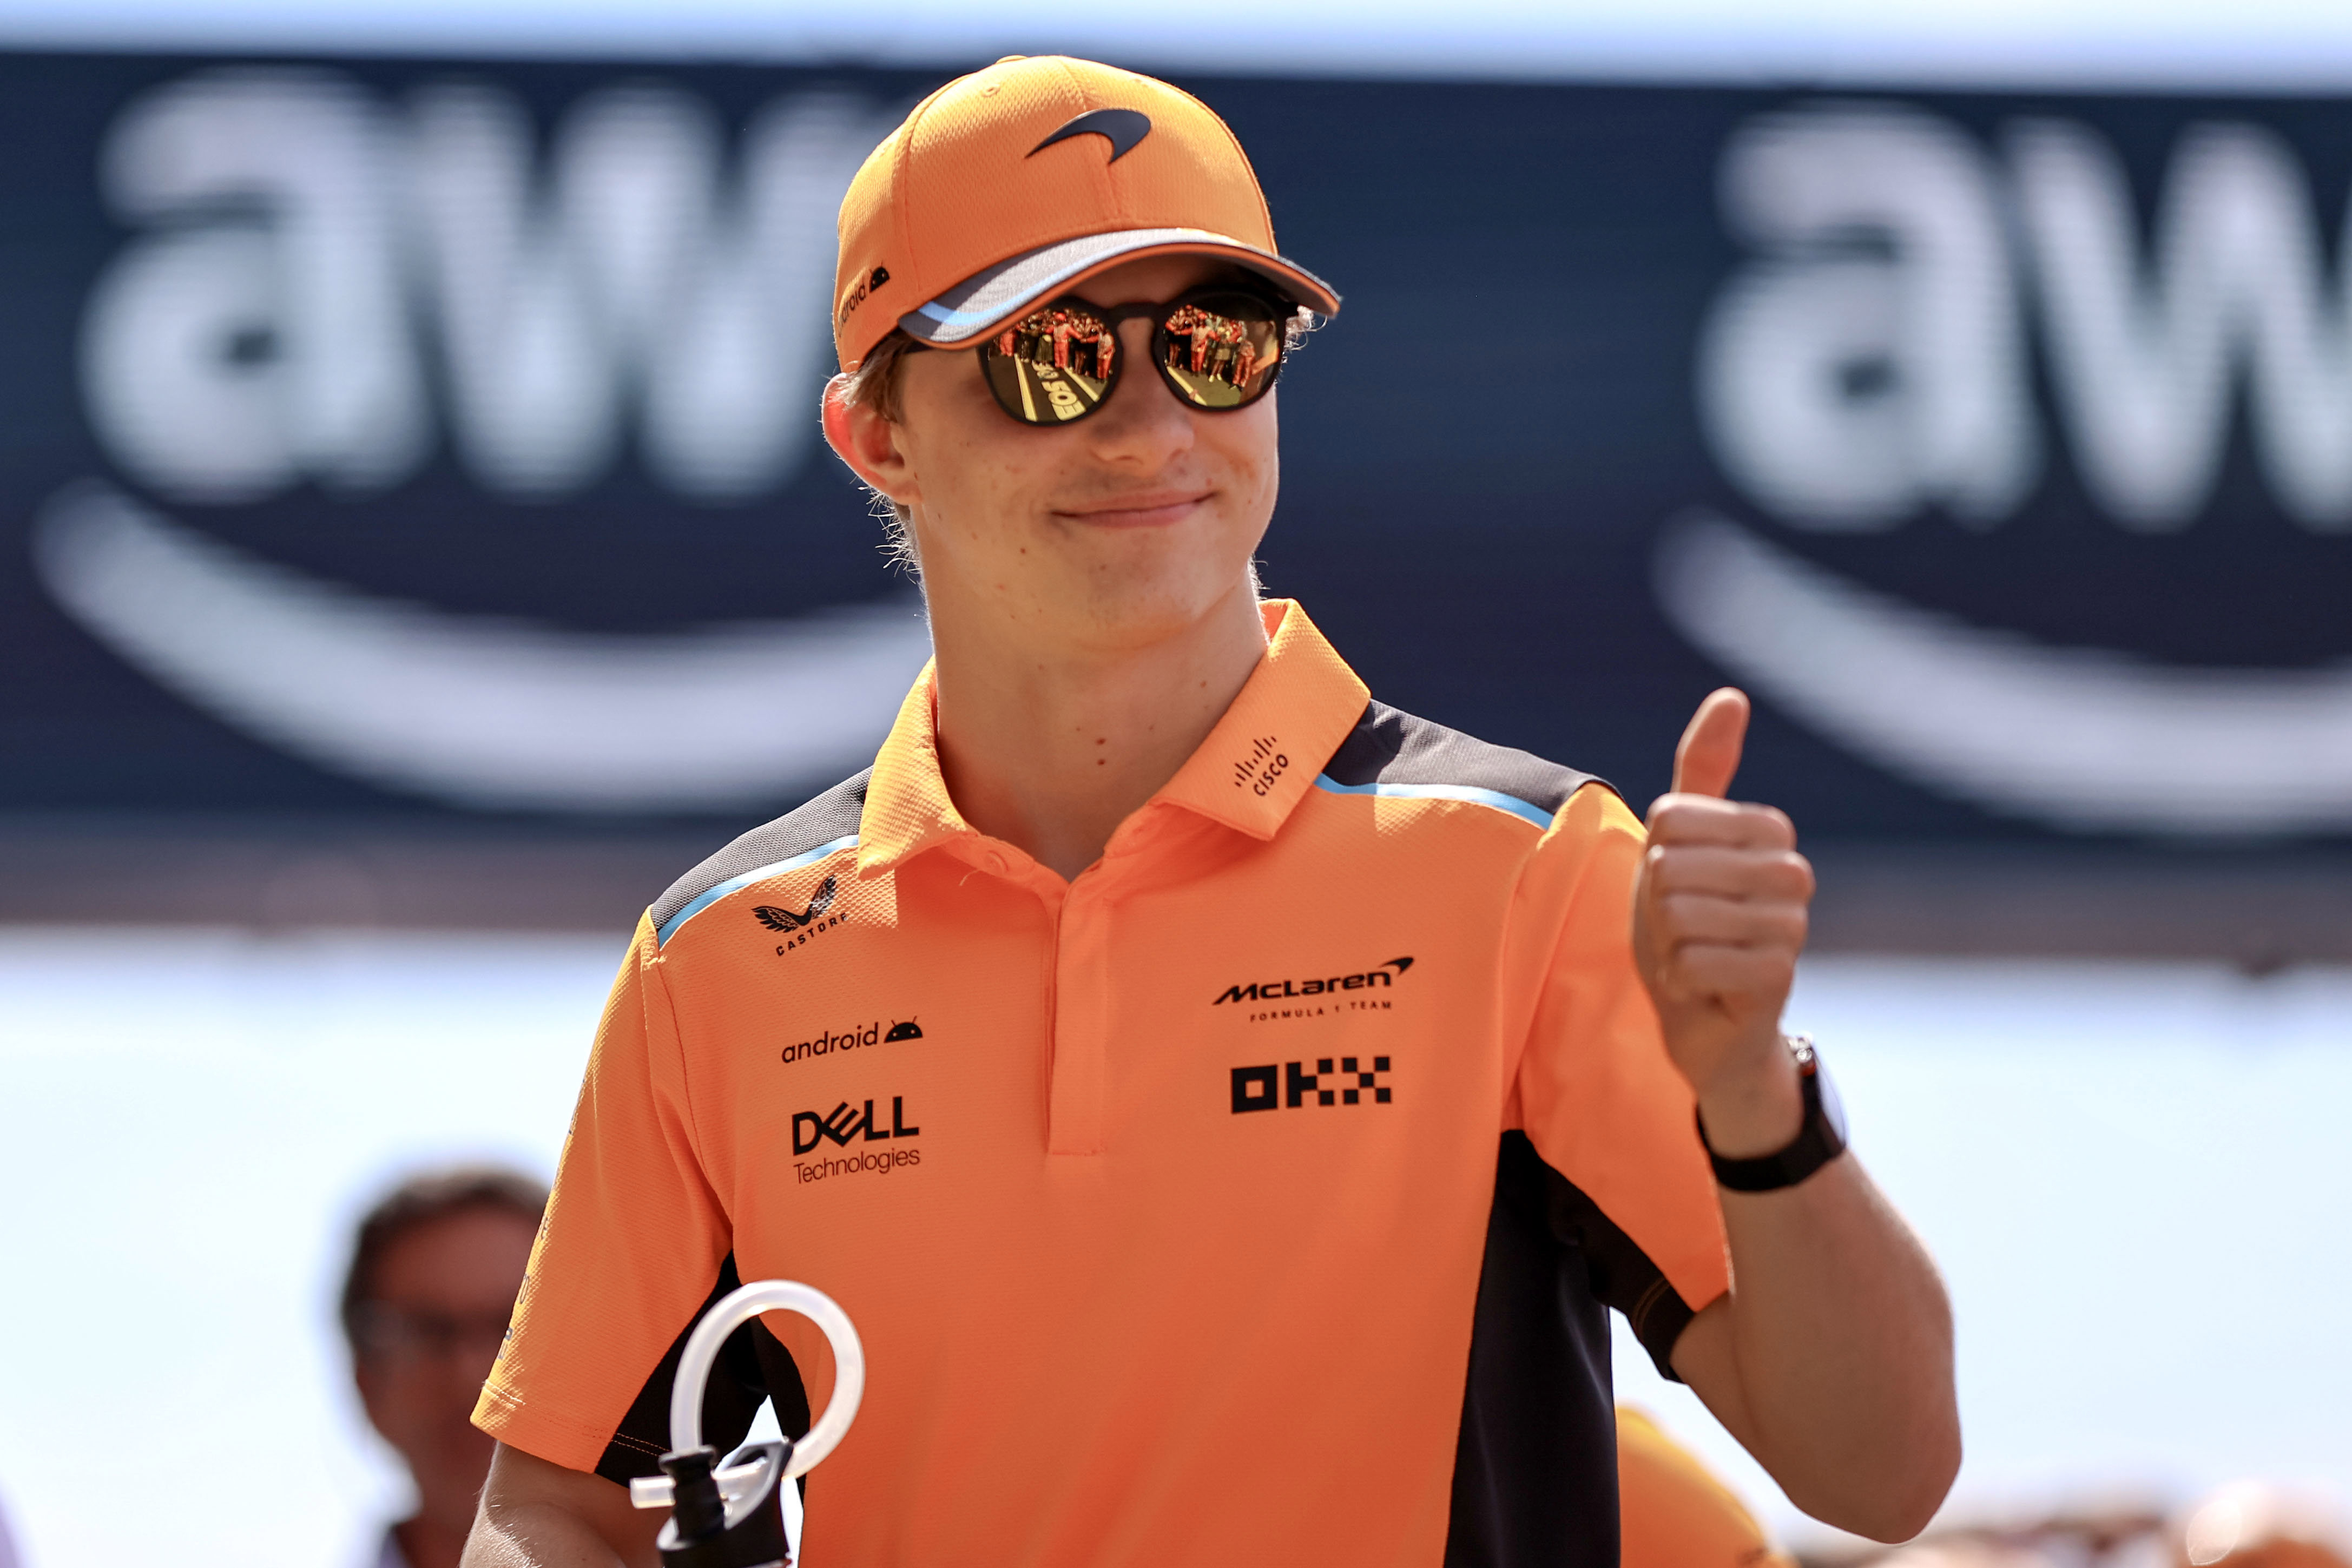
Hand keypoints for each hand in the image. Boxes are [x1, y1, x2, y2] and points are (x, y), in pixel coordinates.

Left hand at [1631, 689, 1815, 1155]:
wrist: (1704, 1019)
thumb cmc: (1688, 923)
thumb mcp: (1680, 840)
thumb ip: (1702, 770)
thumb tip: (1731, 695)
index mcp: (1770, 831)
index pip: (1671, 815)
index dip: (1654, 855)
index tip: (1679, 885)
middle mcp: (1793, 873)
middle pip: (1671, 864)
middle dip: (1657, 904)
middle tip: (1682, 930)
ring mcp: (1791, 927)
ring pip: (1678, 913)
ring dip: (1666, 945)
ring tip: (1693, 958)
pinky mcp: (1777, 977)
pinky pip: (1691, 961)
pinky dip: (1678, 979)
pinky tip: (1701, 988)